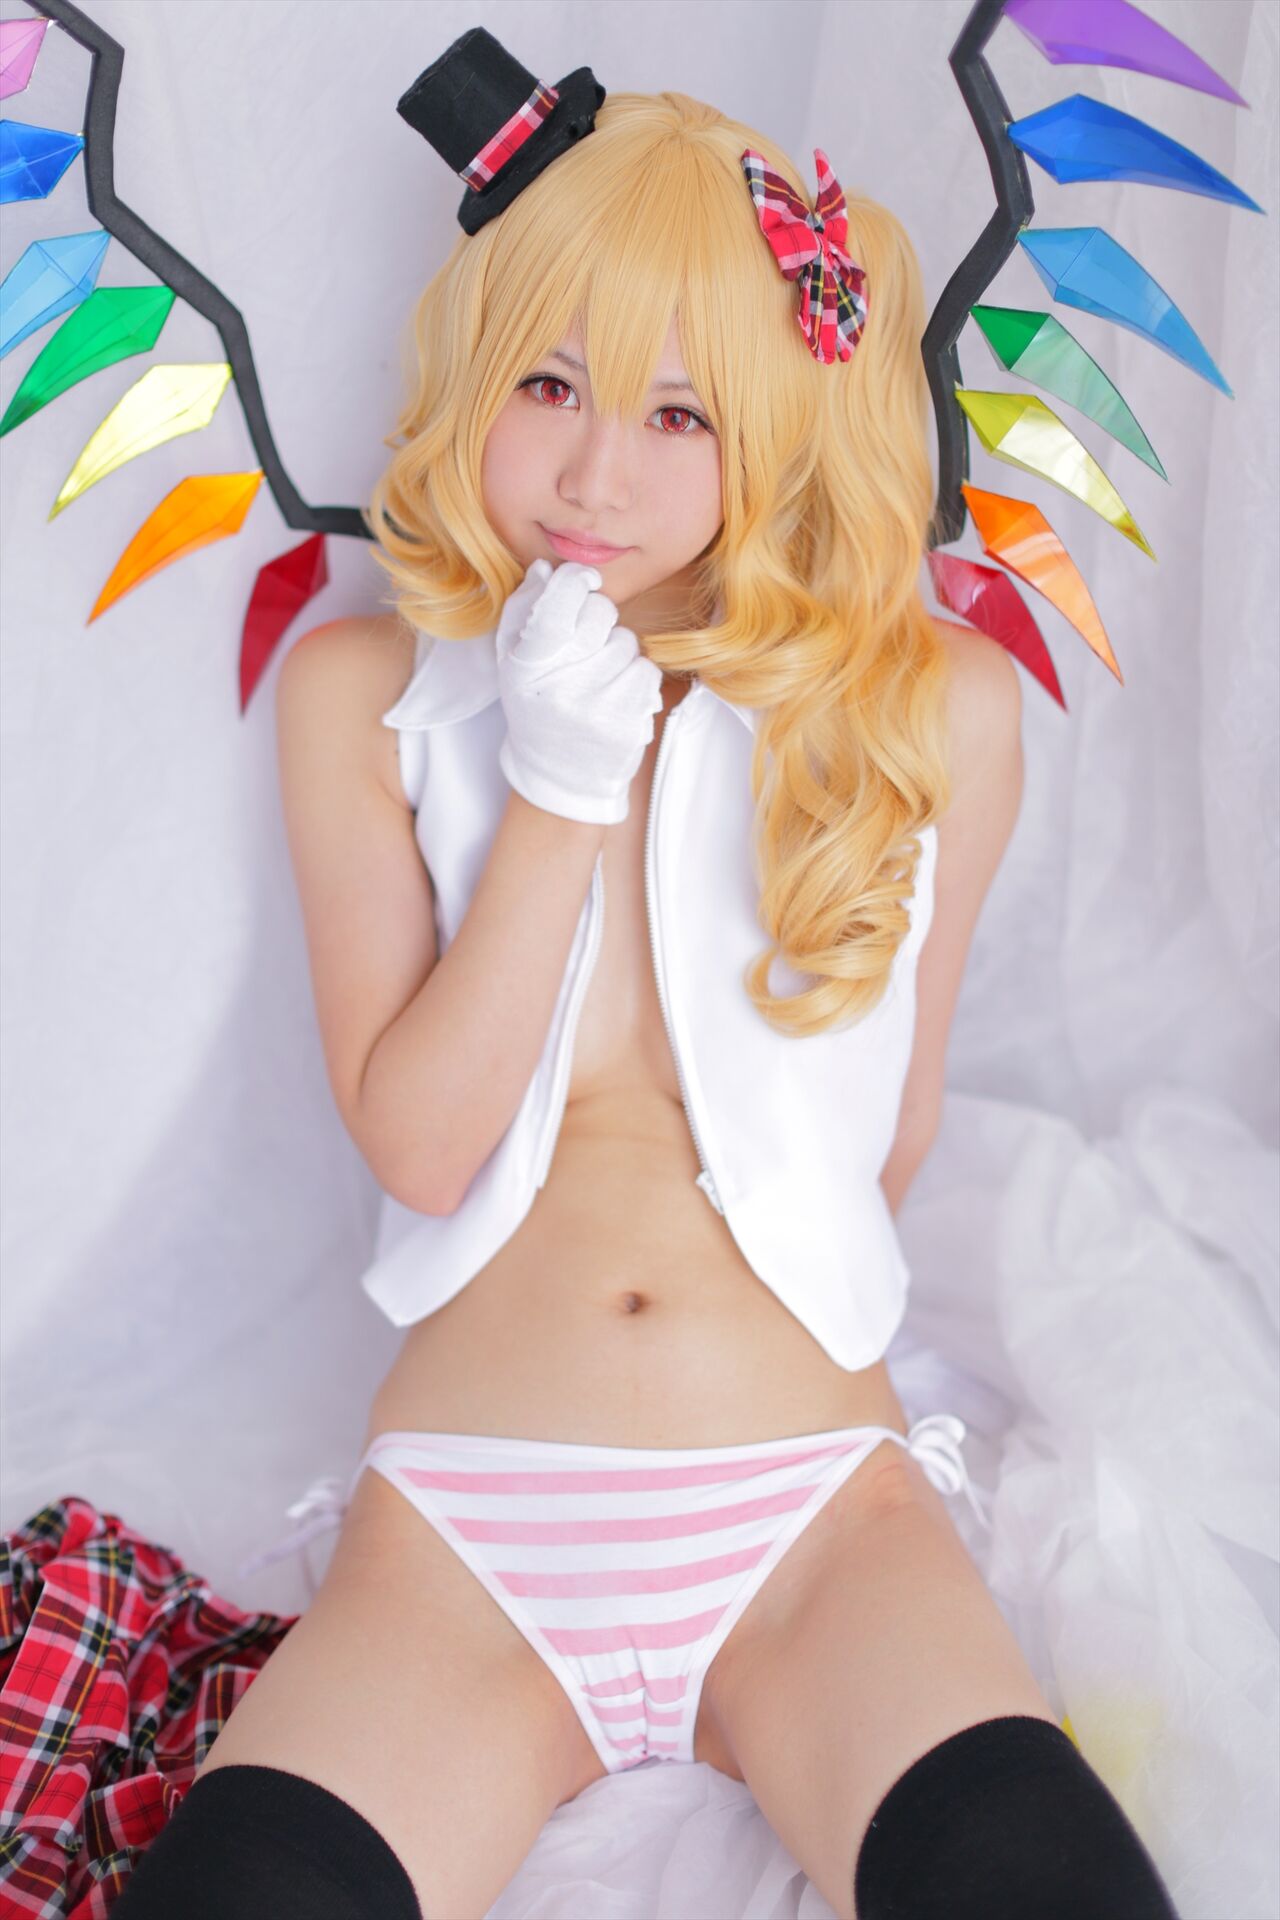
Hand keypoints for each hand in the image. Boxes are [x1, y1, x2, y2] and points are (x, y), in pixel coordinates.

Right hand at [494, 560, 664, 825]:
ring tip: (598, 678)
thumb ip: (524, 610)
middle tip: (586, 646)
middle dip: (599, 621)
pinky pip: (647, 672)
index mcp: (527, 666)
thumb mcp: (513, 660)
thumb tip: (547, 570)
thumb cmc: (536, 705)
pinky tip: (616, 696)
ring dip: (618, 653)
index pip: (559, 604)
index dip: (576, 581)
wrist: (559, 775)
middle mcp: (560, 687)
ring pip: (628, 643)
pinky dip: (636, 678)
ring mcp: (597, 709)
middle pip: (601, 615)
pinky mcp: (628, 725)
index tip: (585, 582)